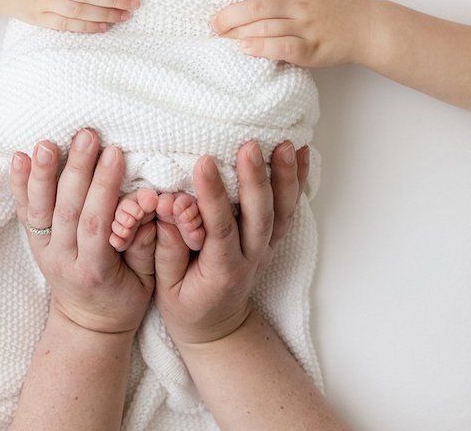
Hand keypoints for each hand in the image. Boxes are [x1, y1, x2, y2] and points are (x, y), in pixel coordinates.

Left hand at [9, 129, 155, 333]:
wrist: (87, 324)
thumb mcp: (146, 280)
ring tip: (48, 142)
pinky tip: (19, 157)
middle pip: (67, 211)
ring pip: (40, 210)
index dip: (104, 189)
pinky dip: (20, 184)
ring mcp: (44, 251)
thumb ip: (145, 244)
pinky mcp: (34, 243)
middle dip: (77, 170)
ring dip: (43, 173)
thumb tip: (146, 205)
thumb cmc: (123, 298)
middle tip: (87, 136)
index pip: (95, 225)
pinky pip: (24, 212)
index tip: (115, 154)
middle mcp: (63, 261)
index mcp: (94, 272)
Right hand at [153, 139, 309, 345]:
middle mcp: (251, 257)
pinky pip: (289, 208)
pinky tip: (303, 153)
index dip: (213, 196)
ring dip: (286, 175)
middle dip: (255, 178)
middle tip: (249, 146)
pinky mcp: (272, 238)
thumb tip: (169, 204)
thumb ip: (168, 245)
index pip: (221, 229)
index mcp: (222, 271)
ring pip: (282, 211)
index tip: (204, 162)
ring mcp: (266, 247)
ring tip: (287, 143)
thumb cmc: (187, 305)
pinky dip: (298, 180)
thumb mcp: (167, 287)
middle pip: (259, 216)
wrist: (219, 328)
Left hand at [210, 0, 369, 66]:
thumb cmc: (341, 1)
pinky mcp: (312, 50)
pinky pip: (285, 47)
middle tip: (212, 23)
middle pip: (258, 6)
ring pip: (268, 27)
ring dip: (241, 32)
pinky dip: (264, 48)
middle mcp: (299, 5)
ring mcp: (306, 27)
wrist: (370, 28)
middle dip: (230, 14)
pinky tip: (247, 49)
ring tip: (223, 37)